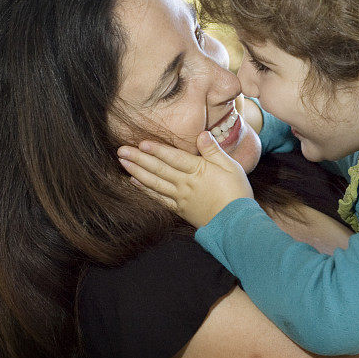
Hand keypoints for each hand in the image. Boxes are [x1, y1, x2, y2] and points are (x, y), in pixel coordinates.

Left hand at [117, 131, 253, 227]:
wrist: (236, 223)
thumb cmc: (237, 193)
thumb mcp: (231, 167)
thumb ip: (214, 150)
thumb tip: (202, 134)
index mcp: (198, 171)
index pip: (173, 158)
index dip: (157, 150)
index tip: (141, 144)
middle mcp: (185, 184)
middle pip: (159, 169)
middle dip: (139, 159)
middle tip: (121, 150)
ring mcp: (181, 197)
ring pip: (155, 183)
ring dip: (137, 172)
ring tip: (123, 163)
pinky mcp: (180, 209)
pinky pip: (159, 198)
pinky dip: (146, 190)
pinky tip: (135, 182)